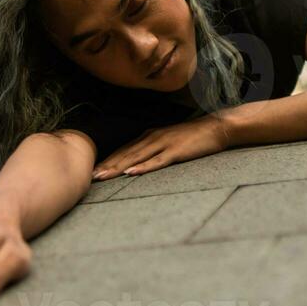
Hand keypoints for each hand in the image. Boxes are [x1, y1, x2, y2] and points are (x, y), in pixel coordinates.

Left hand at [91, 113, 229, 179]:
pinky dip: (142, 167)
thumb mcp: (168, 140)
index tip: (94, 171)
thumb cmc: (192, 137)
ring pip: (136, 157)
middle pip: (125, 154)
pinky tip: (131, 173)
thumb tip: (138, 160)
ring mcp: (164, 144)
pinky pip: (156, 161)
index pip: (124, 150)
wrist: (215, 128)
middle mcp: (152, 138)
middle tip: (91, 176)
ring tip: (104, 176)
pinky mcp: (176, 151)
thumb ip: (153, 149)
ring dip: (118, 167)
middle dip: (107, 165)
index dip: (108, 160)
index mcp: (149, 136)